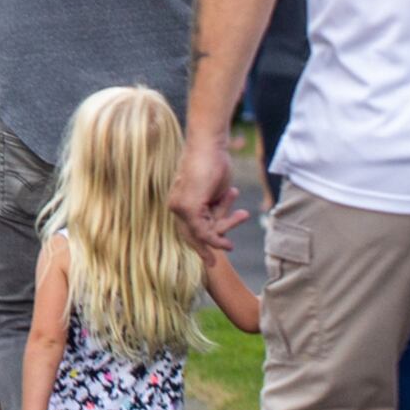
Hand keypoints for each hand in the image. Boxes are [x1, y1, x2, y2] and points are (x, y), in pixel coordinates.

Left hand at [172, 127, 244, 249]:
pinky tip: (227, 242)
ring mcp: (180, 207)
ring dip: (221, 234)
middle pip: (191, 235)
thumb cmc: (213, 163)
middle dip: (203, 250)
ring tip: (234, 238)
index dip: (199, 243)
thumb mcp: (213, 191)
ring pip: (201, 233)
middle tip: (213, 264)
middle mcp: (175, 206)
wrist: (210, 145)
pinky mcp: (189, 208)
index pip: (187, 229)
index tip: (209, 255)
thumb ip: (211, 207)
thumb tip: (217, 222)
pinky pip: (203, 230)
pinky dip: (216, 238)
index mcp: (178, 202)